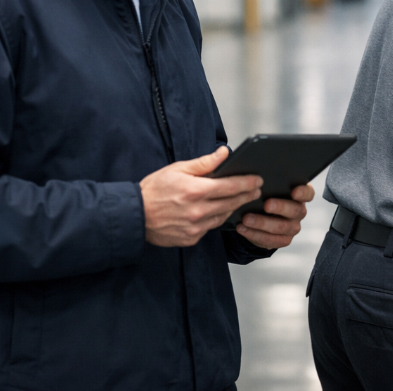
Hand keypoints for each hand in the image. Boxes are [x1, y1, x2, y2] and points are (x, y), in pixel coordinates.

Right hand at [140, 146, 262, 246]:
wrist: (134, 216)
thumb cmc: (154, 189)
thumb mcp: (177, 169)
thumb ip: (204, 163)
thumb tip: (224, 153)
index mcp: (195, 191)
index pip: (230, 186)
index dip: (247, 183)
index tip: (258, 179)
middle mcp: (198, 211)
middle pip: (232, 202)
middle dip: (247, 195)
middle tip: (257, 189)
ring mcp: (195, 227)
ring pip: (224, 216)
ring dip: (235, 207)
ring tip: (243, 198)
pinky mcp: (191, 238)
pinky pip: (211, 227)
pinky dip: (217, 218)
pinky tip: (221, 211)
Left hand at [235, 184, 314, 248]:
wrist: (261, 217)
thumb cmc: (266, 196)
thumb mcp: (270, 188)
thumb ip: (269, 183)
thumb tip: (257, 178)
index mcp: (300, 195)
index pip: (308, 193)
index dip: (302, 193)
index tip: (294, 191)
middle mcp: (299, 211)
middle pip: (295, 210)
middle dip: (280, 207)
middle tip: (266, 205)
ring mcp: (293, 227)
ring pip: (280, 227)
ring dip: (262, 223)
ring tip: (246, 219)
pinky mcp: (283, 240)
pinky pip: (270, 240)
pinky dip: (254, 234)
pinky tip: (242, 228)